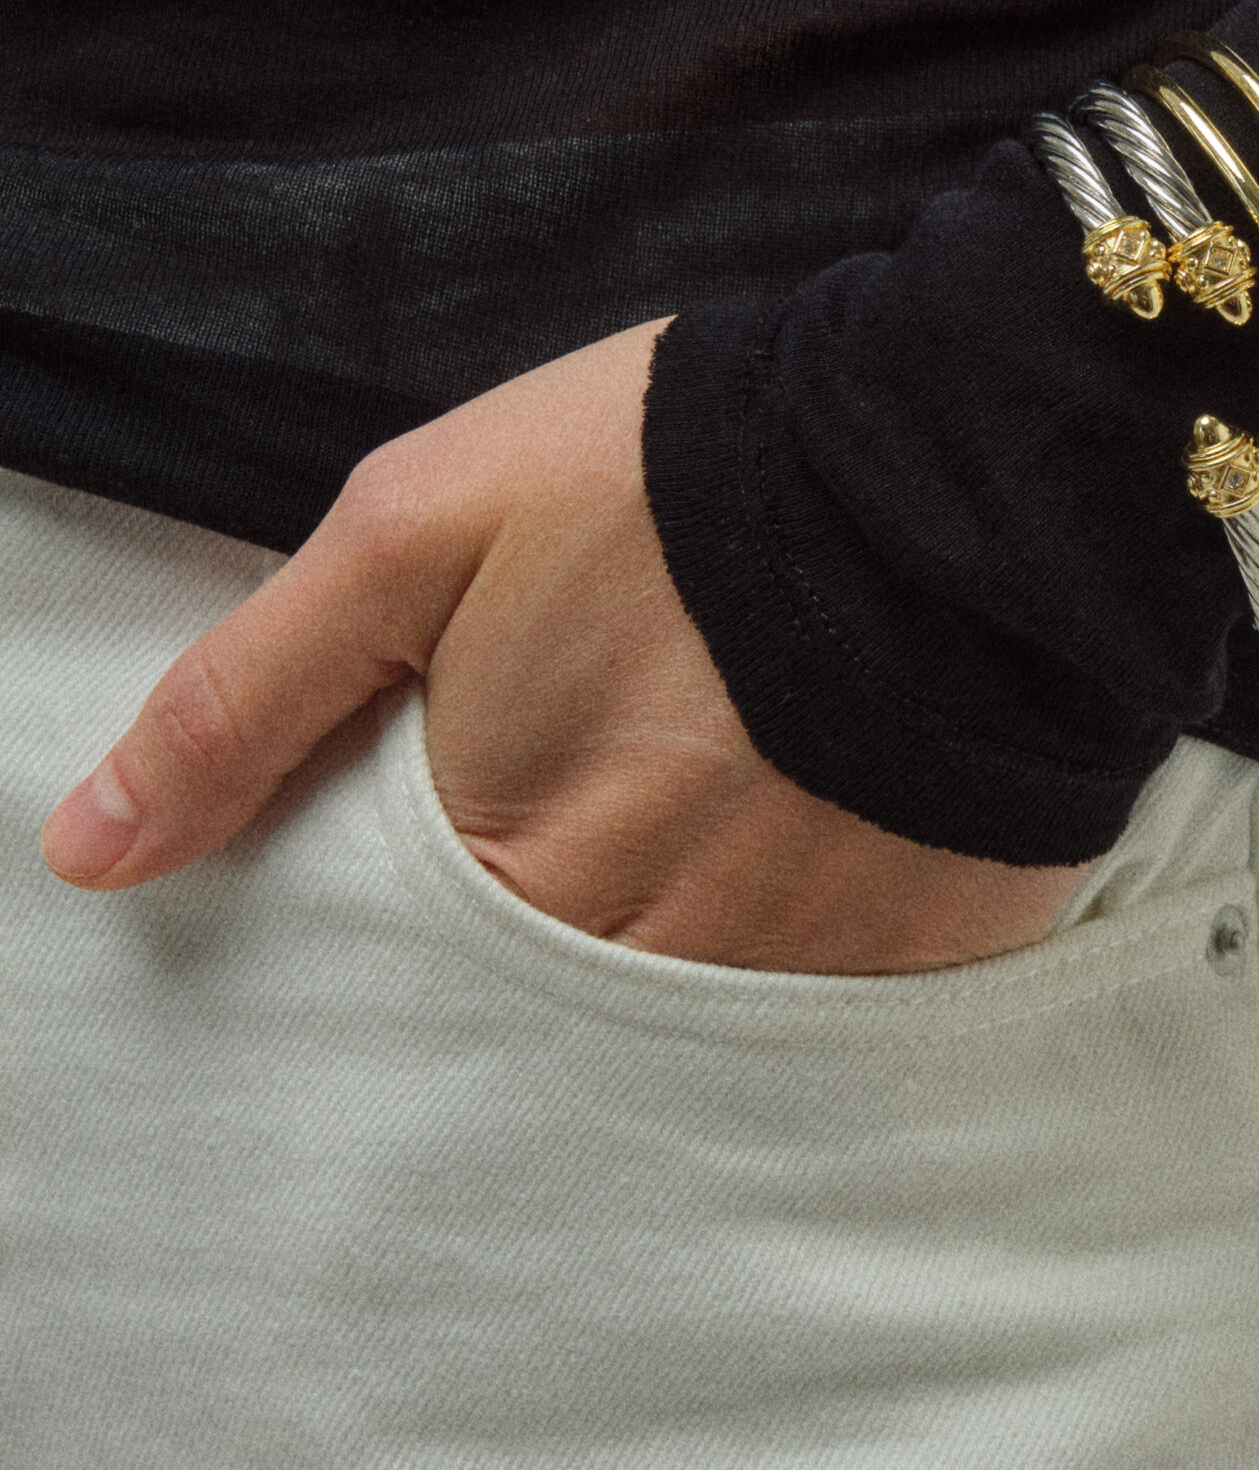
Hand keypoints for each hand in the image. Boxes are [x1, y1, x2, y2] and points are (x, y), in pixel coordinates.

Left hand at [38, 320, 1087, 972]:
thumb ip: (250, 695)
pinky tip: (819, 850)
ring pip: (700, 1022)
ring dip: (687, 949)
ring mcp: (811, 962)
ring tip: (713, 824)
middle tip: (604, 814)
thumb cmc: (673, 470)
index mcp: (523, 863)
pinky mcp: (934, 942)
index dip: (425, 920)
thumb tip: (90, 856)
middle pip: (564, 1013)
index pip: (418, 980)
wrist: (957, 447)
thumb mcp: (421, 527)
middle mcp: (664, 953)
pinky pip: (841, 1006)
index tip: (479, 829)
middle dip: (558, 938)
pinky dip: (816, 949)